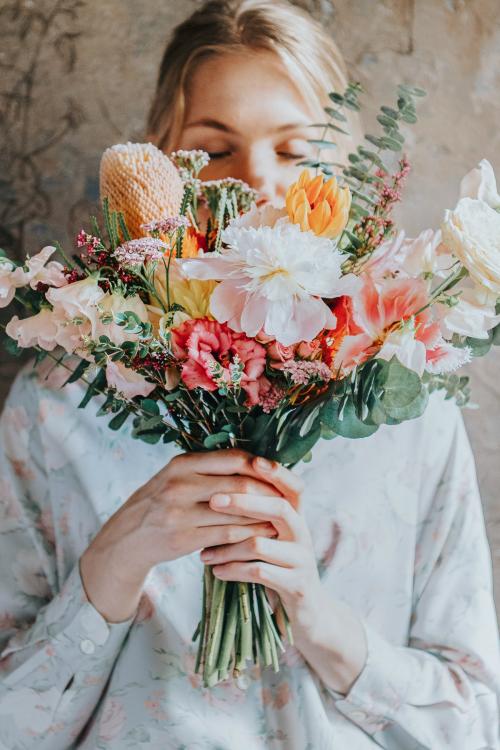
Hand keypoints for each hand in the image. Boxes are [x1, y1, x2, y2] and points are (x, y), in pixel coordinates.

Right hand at [80, 450, 281, 622]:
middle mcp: (180, 485)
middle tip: (287, 499)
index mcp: (182, 464)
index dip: (261, 467)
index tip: (278, 475)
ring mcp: (180, 513)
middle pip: (239, 486)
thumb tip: (255, 461)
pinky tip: (261, 534)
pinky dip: (249, 534)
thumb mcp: (177, 476)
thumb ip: (209, 467)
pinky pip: (227, 536)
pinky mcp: (183, 539)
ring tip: (280, 517)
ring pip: (236, 513)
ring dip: (263, 516)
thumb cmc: (161, 502)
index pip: (233, 459)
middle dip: (268, 494)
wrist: (128, 537)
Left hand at [202, 456, 367, 693]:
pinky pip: (260, 573)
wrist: (308, 614)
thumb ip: (257, 514)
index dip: (276, 472)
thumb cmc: (279, 567)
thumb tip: (221, 485)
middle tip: (213, 501)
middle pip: (278, 507)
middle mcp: (303, 534)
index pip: (293, 486)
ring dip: (227, 547)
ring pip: (261, 544)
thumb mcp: (273, 537)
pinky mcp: (296, 586)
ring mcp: (302, 560)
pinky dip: (233, 570)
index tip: (252, 461)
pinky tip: (216, 571)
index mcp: (297, 517)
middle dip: (244, 502)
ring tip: (202, 553)